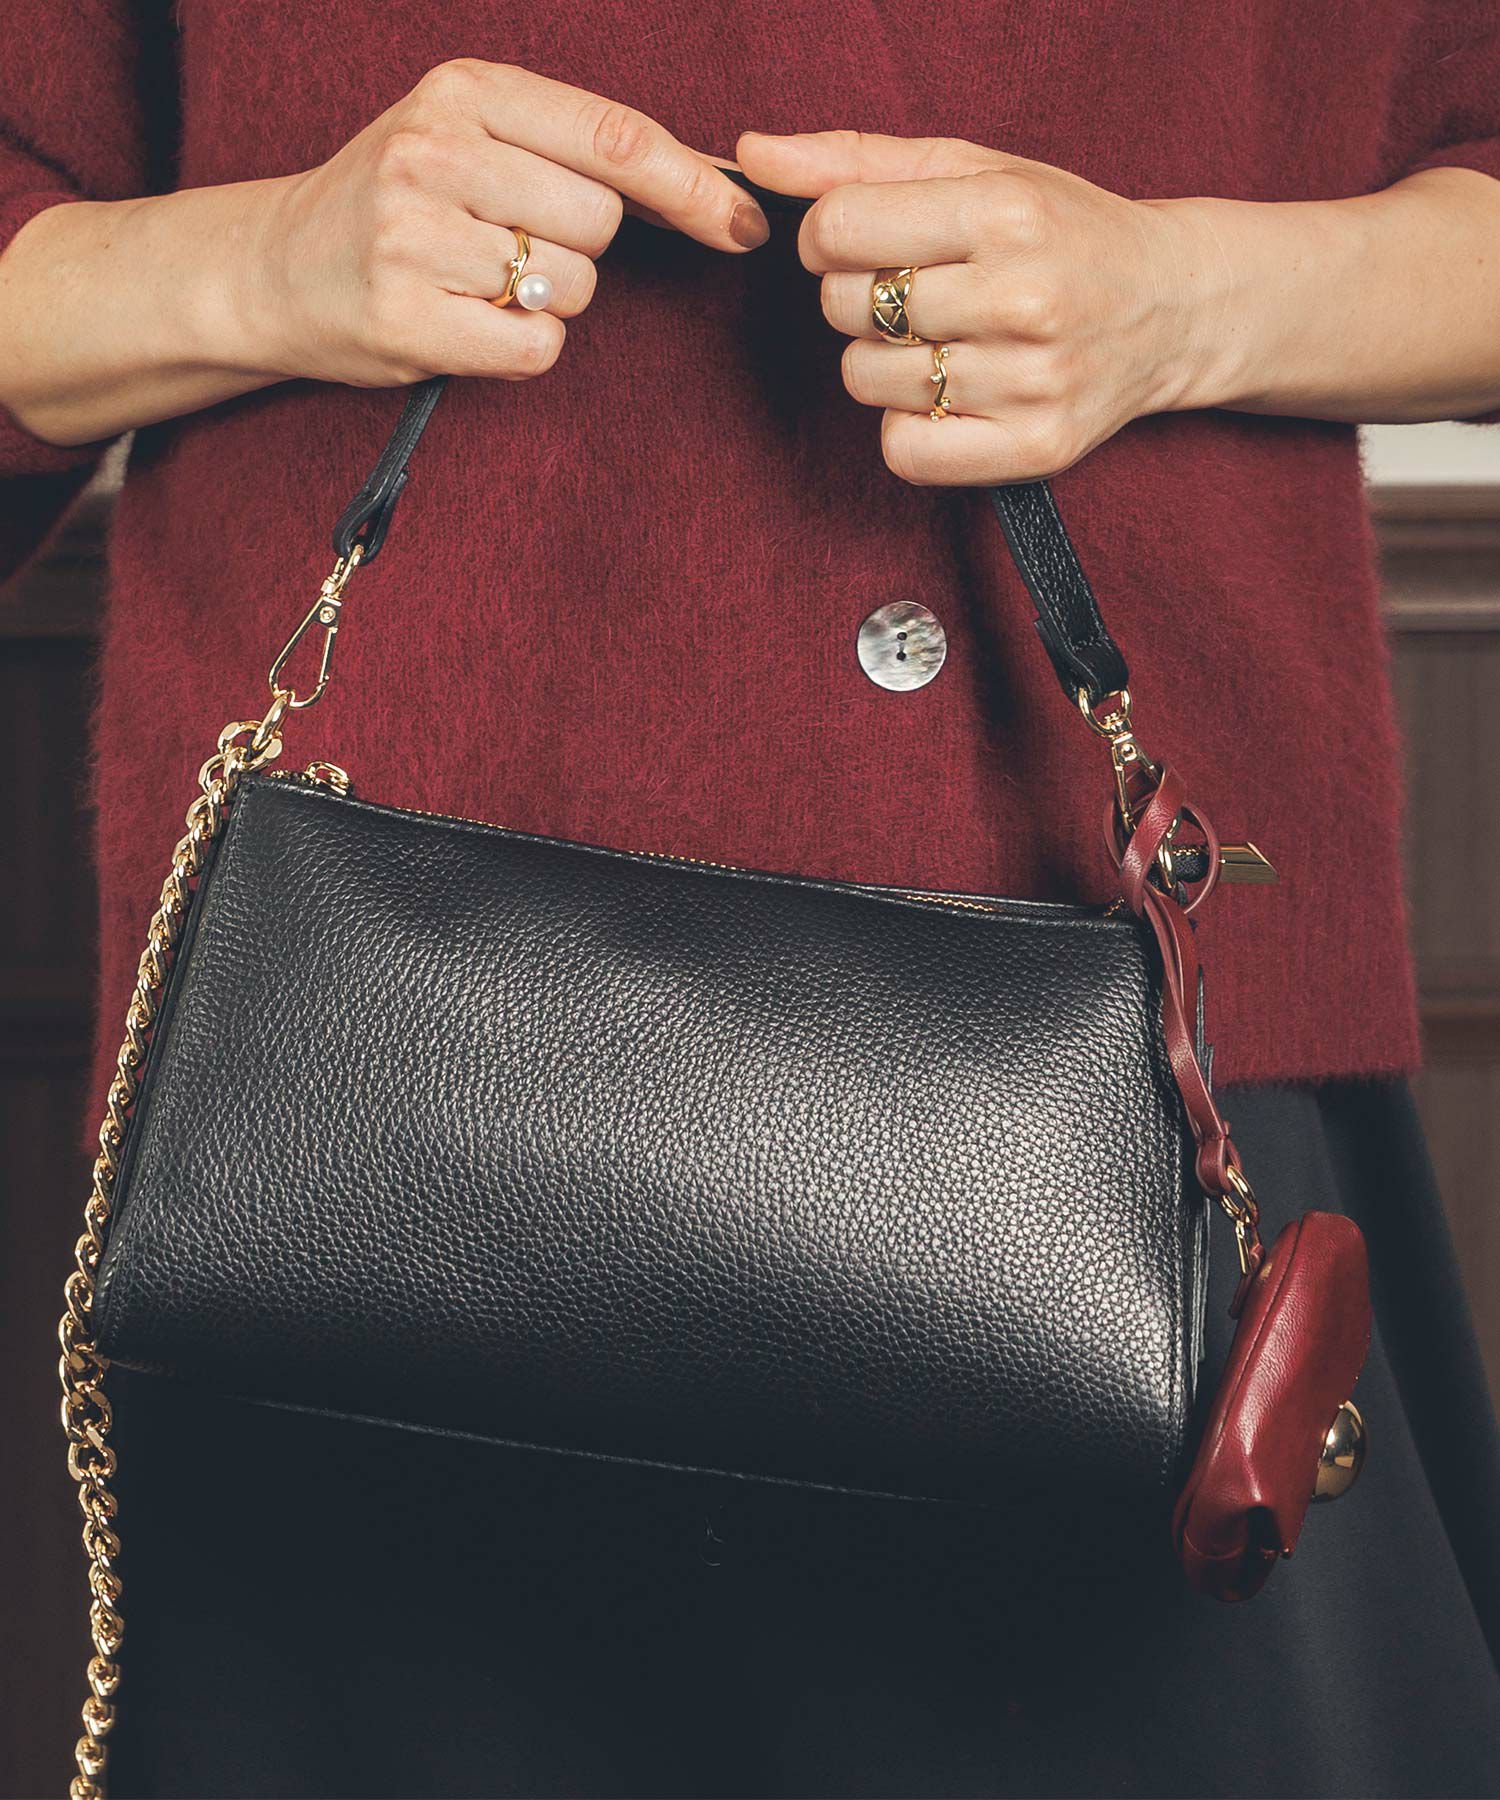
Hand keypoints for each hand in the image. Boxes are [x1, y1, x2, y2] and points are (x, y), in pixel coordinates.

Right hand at [247, 60, 769, 388]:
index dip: (692, 188)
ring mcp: (415, 234)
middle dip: (581, 251)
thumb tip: (710, 188)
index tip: (743, 225)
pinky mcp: (407, 315)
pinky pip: (535, 348)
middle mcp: (437, 151)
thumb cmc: (396, 202)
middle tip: (512, 249)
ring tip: (478, 284)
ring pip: (572, 289)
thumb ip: (567, 146)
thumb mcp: (466, 134)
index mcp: (464, 90)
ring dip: (550, 303)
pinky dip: (523, 351)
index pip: (614, 138)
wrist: (272, 267)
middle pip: (601, 223)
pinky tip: (470, 327)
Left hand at [736, 129, 1215, 484]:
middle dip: (859, 298)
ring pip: (865, 380)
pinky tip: (948, 396)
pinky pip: (903, 450)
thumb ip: (857, 162)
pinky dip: (909, 427)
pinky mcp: (1034, 448)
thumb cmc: (1060, 231)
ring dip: (883, 364)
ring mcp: (1030, 381)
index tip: (865, 241)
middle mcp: (1022, 297)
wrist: (1172, 306)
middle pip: (846, 306)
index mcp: (1006, 212)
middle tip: (918, 293)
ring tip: (943, 342)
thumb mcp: (974, 171)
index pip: (838, 228)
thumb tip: (752, 154)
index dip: (828, 236)